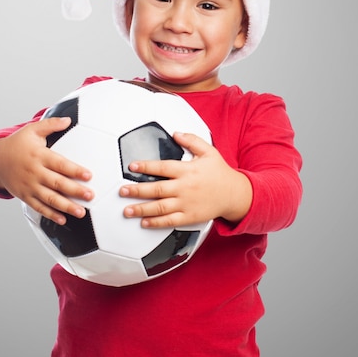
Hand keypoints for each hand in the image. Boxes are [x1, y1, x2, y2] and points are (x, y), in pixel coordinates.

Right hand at [0, 117, 92, 224]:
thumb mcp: (32, 130)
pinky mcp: (25, 196)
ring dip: (66, 206)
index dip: (75, 170)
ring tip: (80, 212)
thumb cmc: (18, 144)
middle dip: (75, 190)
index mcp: (39, 156)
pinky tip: (62, 219)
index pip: (60, 164)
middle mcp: (35, 172)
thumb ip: (50, 124)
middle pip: (57, 183)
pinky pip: (39, 207)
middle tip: (90, 196)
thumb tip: (67, 119)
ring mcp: (29, 186)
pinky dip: (50, 215)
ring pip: (49, 198)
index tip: (88, 175)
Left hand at [119, 132, 251, 227]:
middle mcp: (185, 187)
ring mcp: (186, 204)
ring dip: (142, 209)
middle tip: (122, 191)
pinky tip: (144, 222)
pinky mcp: (190, 217)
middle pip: (157, 189)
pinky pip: (170, 221)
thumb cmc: (220, 172)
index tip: (132, 166)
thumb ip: (191, 141)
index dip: (146, 166)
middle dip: (137, 190)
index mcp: (187, 170)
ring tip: (127, 210)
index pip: (163, 167)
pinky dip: (156, 223)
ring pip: (160, 207)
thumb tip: (175, 133)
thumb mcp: (208, 152)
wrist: (235, 194)